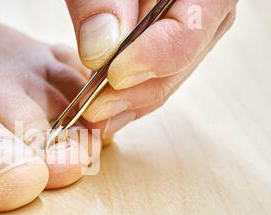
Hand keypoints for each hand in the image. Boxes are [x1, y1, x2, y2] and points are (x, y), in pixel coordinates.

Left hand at [66, 0, 237, 136]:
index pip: (188, 31)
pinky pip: (160, 74)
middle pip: (179, 63)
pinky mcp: (170, 40)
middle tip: (94, 111)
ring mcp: (193, 27)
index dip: (151, 60)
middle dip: (135, 93)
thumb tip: (101, 50)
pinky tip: (107, 105)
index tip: (112, 76)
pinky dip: (132, 93)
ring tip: (97, 116)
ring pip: (170, 75)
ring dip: (131, 101)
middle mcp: (208, 7)